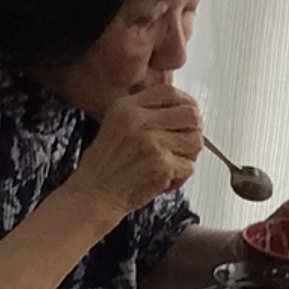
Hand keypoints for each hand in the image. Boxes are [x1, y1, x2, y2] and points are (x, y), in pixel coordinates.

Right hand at [71, 78, 203, 217]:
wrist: (93, 195)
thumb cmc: (104, 167)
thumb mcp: (115, 125)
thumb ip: (143, 114)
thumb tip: (183, 111)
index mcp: (127, 107)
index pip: (170, 93)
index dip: (186, 104)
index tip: (187, 119)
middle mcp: (139, 120)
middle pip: (190, 115)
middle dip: (193, 133)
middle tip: (185, 147)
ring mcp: (152, 142)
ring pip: (195, 141)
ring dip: (189, 156)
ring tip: (172, 165)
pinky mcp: (161, 164)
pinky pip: (189, 167)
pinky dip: (180, 178)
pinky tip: (164, 181)